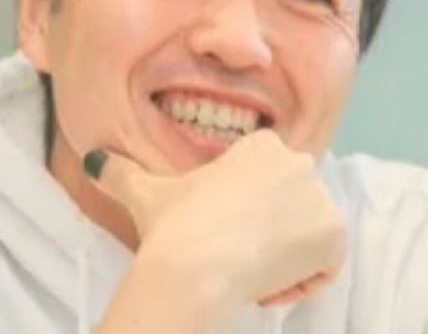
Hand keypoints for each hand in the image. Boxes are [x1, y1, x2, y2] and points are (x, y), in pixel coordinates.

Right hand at [84, 129, 345, 306]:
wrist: (196, 263)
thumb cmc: (176, 223)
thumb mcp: (147, 193)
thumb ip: (122, 172)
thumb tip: (93, 159)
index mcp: (264, 146)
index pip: (271, 187)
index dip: (249, 217)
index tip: (224, 233)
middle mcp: (299, 161)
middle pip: (292, 208)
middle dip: (270, 235)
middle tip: (237, 254)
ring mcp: (320, 195)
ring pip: (310, 235)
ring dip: (285, 259)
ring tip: (251, 269)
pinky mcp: (335, 231)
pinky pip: (327, 262)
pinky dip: (304, 280)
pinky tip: (269, 281)